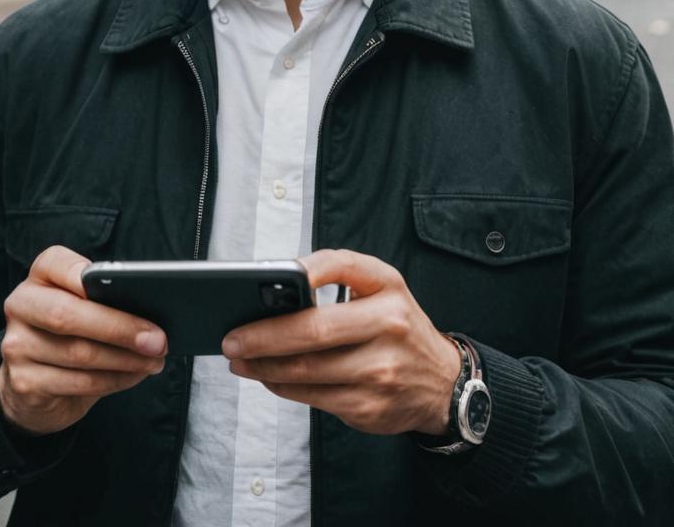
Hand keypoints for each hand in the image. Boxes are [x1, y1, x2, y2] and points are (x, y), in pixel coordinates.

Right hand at [0, 245, 166, 435]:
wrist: (29, 386)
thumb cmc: (68, 335)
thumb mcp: (81, 308)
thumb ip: (103, 300)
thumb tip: (150, 313)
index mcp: (39, 277)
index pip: (54, 263)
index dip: (81, 272)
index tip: (118, 281)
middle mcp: (21, 306)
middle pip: (67, 314)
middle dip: (119, 327)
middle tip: (157, 339)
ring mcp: (17, 346)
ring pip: (78, 353)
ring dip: (126, 359)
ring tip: (154, 359)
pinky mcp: (24, 383)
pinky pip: (80, 383)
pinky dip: (116, 380)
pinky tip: (135, 374)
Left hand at [222, 249, 459, 435]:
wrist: (443, 383)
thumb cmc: (398, 325)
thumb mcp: (383, 287)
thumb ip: (338, 274)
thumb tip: (279, 281)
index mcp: (388, 288)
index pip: (342, 266)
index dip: (304, 269)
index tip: (265, 274)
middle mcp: (388, 327)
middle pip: (313, 331)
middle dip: (263, 336)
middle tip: (231, 338)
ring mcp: (380, 372)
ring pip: (306, 370)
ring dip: (263, 366)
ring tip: (239, 358)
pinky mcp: (368, 407)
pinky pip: (312, 397)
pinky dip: (281, 386)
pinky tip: (265, 376)